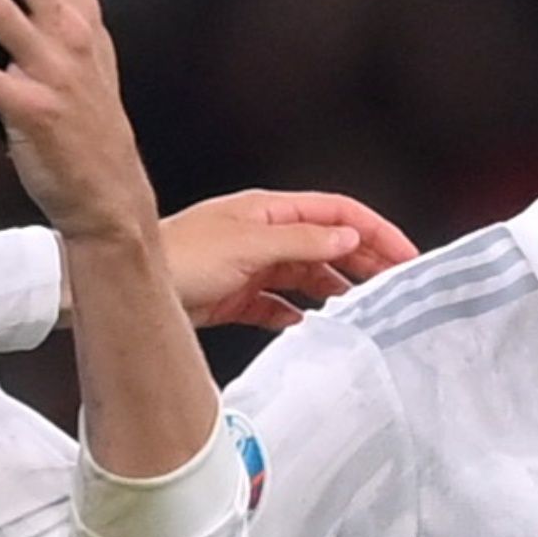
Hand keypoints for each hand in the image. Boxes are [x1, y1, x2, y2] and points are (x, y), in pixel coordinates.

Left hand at [159, 190, 418, 328]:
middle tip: (396, 285)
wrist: (132, 286)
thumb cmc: (179, 256)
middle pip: (327, 243)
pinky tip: (309, 325)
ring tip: (363, 308)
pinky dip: (296, 314)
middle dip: (364, 261)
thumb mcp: (249, 245)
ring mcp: (250, 265)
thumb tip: (348, 236)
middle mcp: (263, 234)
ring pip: (306, 276)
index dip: (375, 230)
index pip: (337, 212)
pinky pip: (277, 305)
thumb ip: (303, 243)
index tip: (405, 255)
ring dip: (335, 289)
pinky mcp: (235, 296)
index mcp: (269, 211)